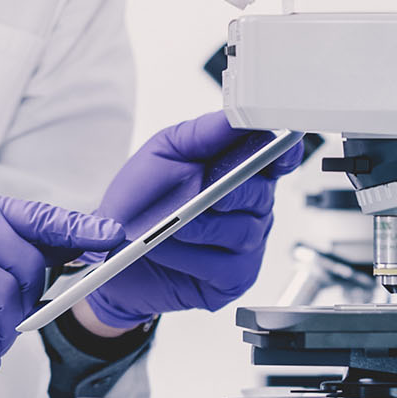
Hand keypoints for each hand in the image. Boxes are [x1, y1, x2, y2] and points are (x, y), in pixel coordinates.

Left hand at [82, 112, 303, 333]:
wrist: (113, 250)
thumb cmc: (142, 200)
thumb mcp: (165, 153)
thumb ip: (204, 133)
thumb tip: (236, 118)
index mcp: (241, 171)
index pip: (278, 158)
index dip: (283, 153)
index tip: (278, 148)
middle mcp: (251, 208)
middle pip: (260, 194)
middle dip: (228, 190)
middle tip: (200, 190)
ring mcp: (246, 245)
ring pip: (242, 231)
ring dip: (198, 226)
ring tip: (167, 224)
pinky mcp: (233, 279)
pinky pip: (224, 266)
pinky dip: (189, 255)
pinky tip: (165, 248)